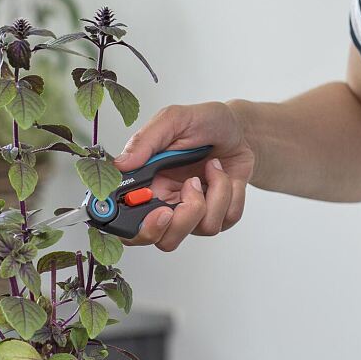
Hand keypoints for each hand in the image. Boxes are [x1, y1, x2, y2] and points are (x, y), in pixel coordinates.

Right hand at [114, 101, 253, 251]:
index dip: (140, 228)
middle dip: (182, 221)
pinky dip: (230, 193)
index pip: (129, 223)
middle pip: (164, 240)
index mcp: (147, 184)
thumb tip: (121, 164)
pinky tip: (222, 172)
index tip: (161, 211)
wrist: (238, 127)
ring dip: (215, 194)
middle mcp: (167, 202)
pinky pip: (226, 219)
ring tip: (212, 167)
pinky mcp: (219, 213)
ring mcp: (193, 212)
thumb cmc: (204, 121)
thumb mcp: (174, 119)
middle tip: (191, 187)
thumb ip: (145, 140)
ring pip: (202, 229)